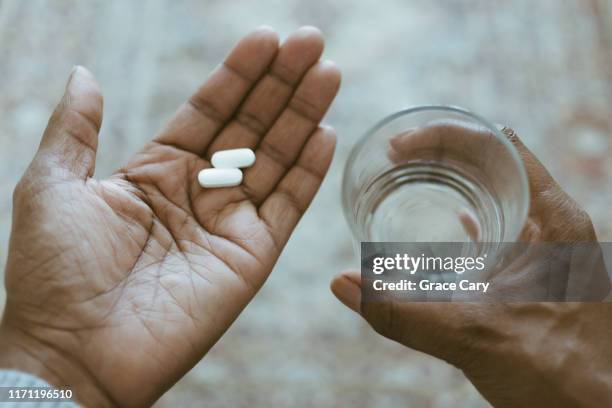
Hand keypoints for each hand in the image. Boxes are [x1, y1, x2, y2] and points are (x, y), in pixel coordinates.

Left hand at [1, 26, 339, 406]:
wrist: (74, 353)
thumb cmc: (53, 273)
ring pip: (275, 159)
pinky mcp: (251, 257)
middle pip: (249, 126)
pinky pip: (287, 207)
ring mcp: (228, 224)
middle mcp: (198, 192)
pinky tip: (325, 132)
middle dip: (280, 83)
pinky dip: (308, 171)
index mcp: (156, 171)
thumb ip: (76, 129)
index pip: (208, 110)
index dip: (237, 73)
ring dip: (303, 115)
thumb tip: (84, 73)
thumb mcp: (51, 186)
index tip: (265, 37)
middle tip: (310, 41)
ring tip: (327, 72)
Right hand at [331, 125, 611, 406]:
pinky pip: (503, 222)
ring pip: (497, 189)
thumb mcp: (471, 335)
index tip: (399, 145)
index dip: (443, 134)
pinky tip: (450, 220)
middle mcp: (554, 221)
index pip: (496, 144)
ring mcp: (550, 244)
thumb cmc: (558, 373)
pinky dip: (470, 211)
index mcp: (551, 217)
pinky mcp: (541, 267)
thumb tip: (343, 284)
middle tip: (394, 157)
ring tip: (410, 176)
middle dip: (440, 151)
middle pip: (494, 160)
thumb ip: (400, 312)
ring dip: (454, 178)